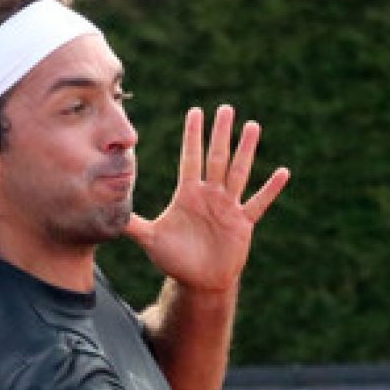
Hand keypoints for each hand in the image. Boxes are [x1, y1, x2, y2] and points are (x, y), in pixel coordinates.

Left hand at [125, 105, 289, 291]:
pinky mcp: (242, 223)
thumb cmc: (175, 259)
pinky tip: (283, 172)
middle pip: (216, 158)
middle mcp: (210, 195)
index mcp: (188, 194)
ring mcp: (228, 207)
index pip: (190, 159)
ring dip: (246, 151)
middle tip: (226, 108)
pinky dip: (270, 189)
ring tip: (253, 127)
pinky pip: (258, 202)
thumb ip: (131, 223)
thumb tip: (106, 210)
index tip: (195, 111)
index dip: (192, 136)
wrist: (199, 281)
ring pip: (238, 173)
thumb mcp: (150, 239)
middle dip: (221, 134)